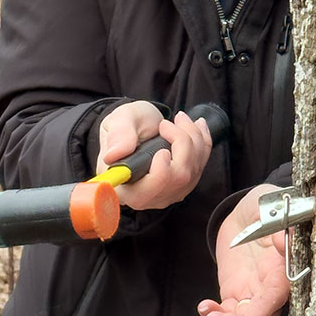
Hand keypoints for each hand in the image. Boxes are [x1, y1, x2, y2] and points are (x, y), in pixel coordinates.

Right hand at [97, 101, 212, 210]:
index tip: (162, 151)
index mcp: (122, 187)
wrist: (140, 126)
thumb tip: (113, 156)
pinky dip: (202, 141)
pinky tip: (196, 126)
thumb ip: (118, 136)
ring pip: (192, 170)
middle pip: (176, 179)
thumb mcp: (118, 121)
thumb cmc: (125, 126)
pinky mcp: (184, 184)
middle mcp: (147, 196)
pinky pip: (201, 165)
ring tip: (179, 118)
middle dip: (181, 143)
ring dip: (192, 138)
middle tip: (167, 123)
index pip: (142, 195)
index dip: (159, 174)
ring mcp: (168, 192)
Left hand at [197, 184, 289, 315]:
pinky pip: (230, 312)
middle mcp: (272, 283)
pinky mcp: (238, 292)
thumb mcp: (270, 207)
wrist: (248, 212)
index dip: (265, 307)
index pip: (278, 292)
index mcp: (283, 264)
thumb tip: (283, 243)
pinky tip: (205, 309)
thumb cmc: (266, 205)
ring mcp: (255, 290)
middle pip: (264, 315)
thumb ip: (277, 225)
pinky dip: (217, 315)